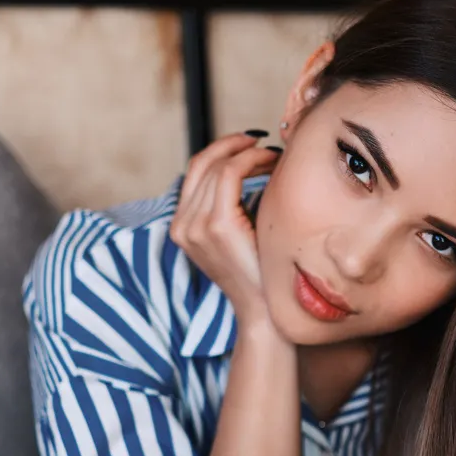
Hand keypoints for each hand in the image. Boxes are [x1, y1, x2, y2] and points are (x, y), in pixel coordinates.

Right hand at [169, 132, 282, 322]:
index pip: (194, 171)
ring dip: (248, 152)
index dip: (221, 150)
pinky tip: (272, 163)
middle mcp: (182, 226)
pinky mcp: (217, 226)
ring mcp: (196, 226)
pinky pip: (230, 174)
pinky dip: (252, 160)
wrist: (262, 312)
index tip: (249, 146)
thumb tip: (246, 166)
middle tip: (264, 143)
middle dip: (235, 145)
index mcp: (182, 227)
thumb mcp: (234, 236)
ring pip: (218, 165)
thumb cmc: (257, 274)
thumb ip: (229, 206)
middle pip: (203, 162)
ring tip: (273, 156)